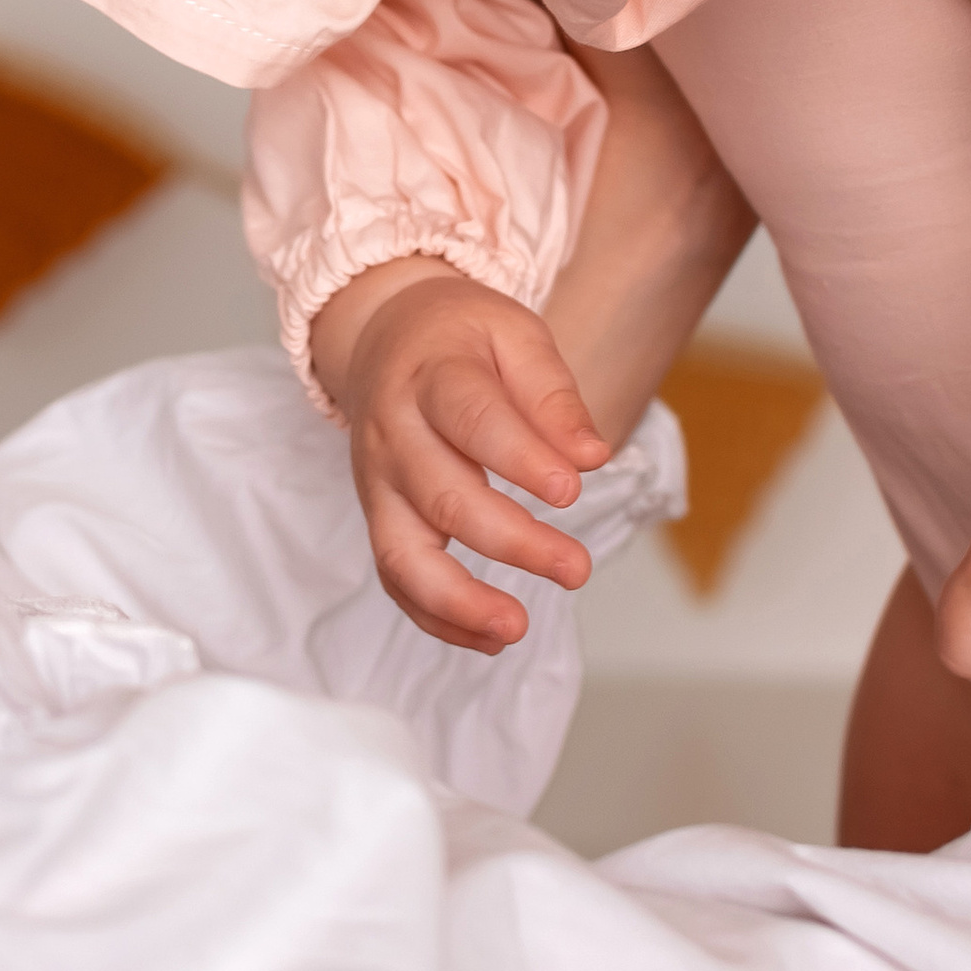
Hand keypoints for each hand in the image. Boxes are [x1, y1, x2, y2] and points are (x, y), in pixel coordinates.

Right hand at [308, 260, 608, 653]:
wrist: (386, 334)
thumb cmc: (458, 336)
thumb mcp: (513, 333)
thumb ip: (552, 393)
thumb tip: (591, 455)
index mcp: (432, 375)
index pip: (473, 421)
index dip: (522, 459)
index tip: (570, 490)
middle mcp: (393, 433)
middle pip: (443, 496)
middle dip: (511, 541)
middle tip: (576, 568)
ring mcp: (379, 482)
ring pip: (402, 553)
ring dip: (457, 601)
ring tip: (514, 627)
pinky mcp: (379, 517)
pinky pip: (395, 579)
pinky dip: (436, 618)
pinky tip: (489, 637)